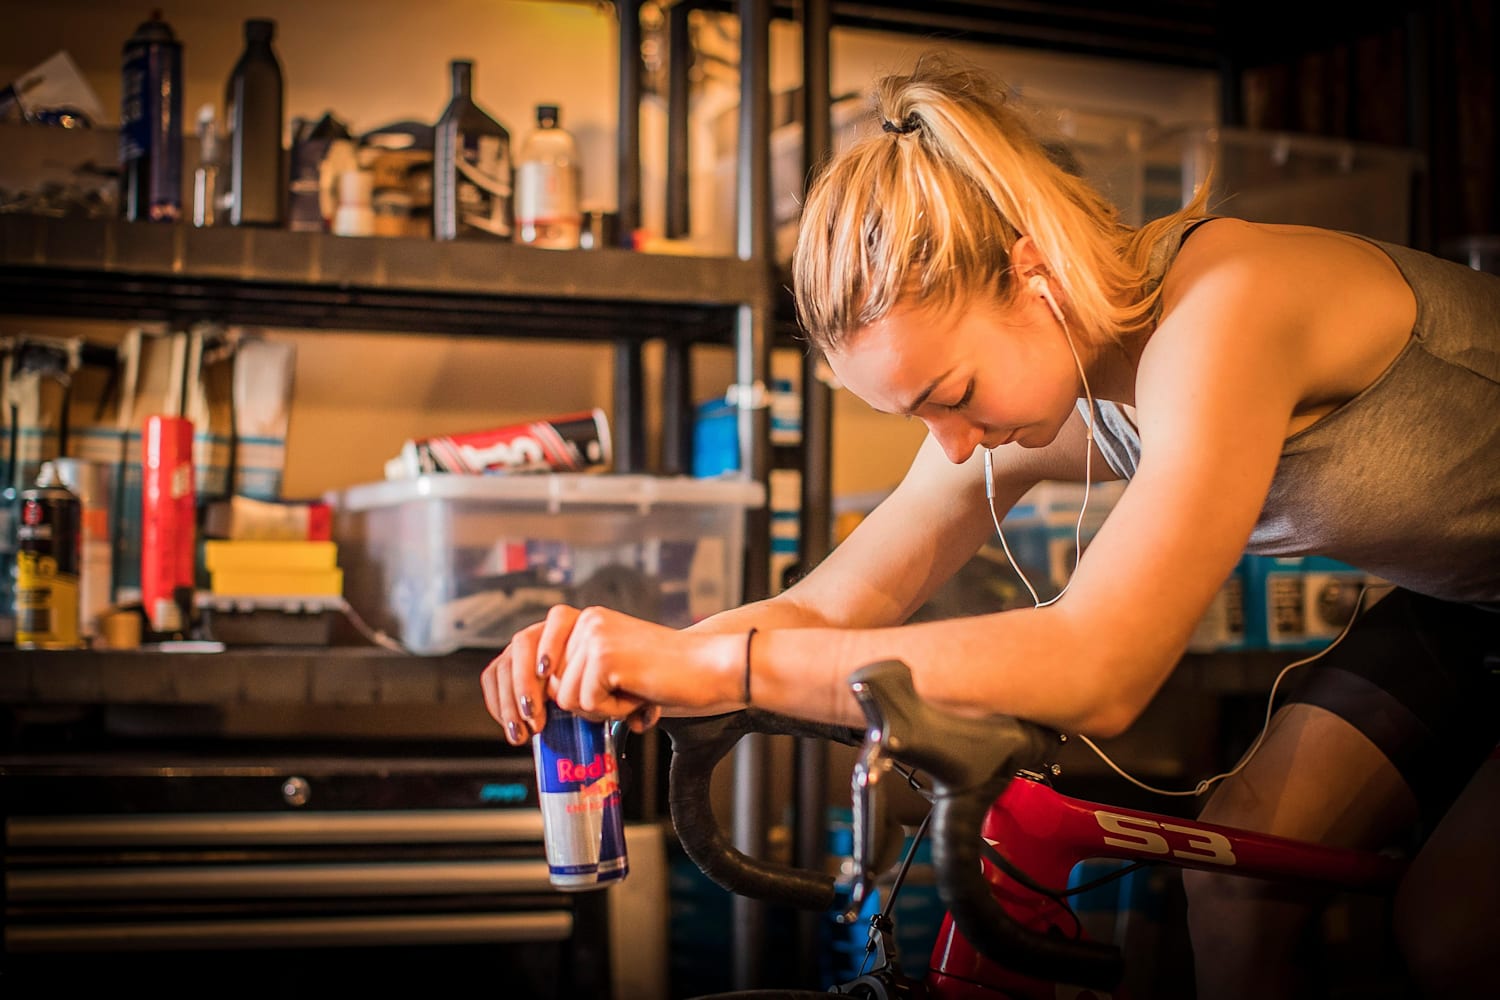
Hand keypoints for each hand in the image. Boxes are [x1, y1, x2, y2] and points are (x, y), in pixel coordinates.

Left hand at [480, 604, 741, 745]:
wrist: (706, 670)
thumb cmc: (664, 677)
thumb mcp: (610, 672)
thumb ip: (575, 676)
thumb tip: (533, 709)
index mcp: (580, 622)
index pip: (523, 652)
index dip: (510, 689)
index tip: (515, 724)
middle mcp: (582, 621)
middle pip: (534, 674)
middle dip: (541, 704)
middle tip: (553, 724)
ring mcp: (592, 634)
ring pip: (562, 696)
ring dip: (595, 709)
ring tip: (629, 697)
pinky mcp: (603, 654)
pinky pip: (586, 702)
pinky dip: (612, 711)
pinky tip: (636, 697)